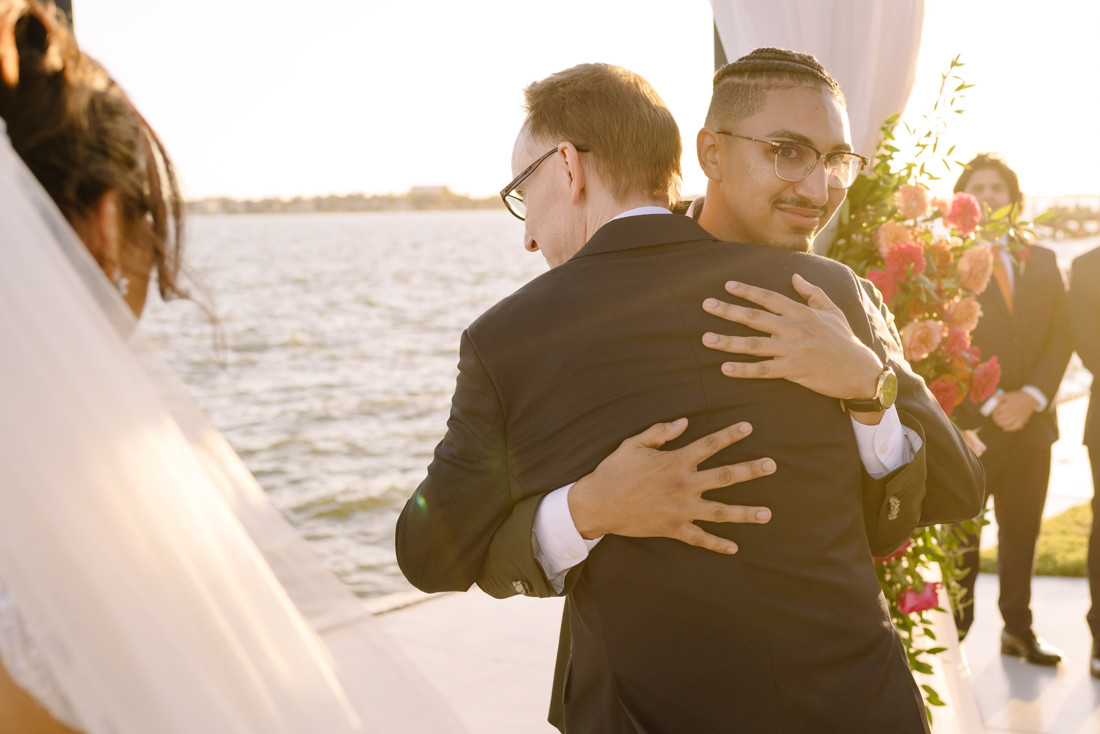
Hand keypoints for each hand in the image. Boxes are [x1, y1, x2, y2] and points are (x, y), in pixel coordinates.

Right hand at [568, 419, 773, 553]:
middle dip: (750, 470)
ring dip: (745, 513)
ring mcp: (680, 509)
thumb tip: (684, 422)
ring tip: (767, 514)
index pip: (709, 445)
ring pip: (720, 512)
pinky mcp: (672, 528)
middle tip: (772, 465)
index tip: (748, 427)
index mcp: (675, 462)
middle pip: (724, 477)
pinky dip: (716, 544)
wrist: (598, 504)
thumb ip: (660, 432)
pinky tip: (734, 548)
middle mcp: (683, 485)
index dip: (729, 435)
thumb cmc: (614, 471)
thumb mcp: (634, 444)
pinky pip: (699, 538)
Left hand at [701, 275, 883, 400]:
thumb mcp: (832, 310)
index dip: (748, 291)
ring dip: (728, 341)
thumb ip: (812, 292)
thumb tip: (795, 275)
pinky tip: (725, 368)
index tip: (728, 285)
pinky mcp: (793, 370)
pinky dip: (743, 370)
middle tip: (706, 305)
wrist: (860, 371)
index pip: (769, 298)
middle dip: (729, 311)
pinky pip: (763, 369)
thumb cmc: (845, 340)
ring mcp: (793, 349)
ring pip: (754, 344)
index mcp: (802, 313)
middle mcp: (794, 328)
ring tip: (706, 338)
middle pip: (755, 318)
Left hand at [991, 391, 1038, 431]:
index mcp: (1007, 406)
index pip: (996, 412)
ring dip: (999, 423)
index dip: (993, 412)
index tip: (993, 411)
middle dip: (995, 418)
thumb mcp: (1007, 395)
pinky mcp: (1021, 422)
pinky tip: (1004, 428)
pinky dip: (1008, 429)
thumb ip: (998, 398)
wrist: (1030, 399)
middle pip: (999, 419)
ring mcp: (1016, 418)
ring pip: (1004, 424)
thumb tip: (990, 401)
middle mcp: (1011, 413)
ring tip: (998, 421)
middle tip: (994, 417)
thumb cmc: (1017, 397)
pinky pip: (1013, 428)